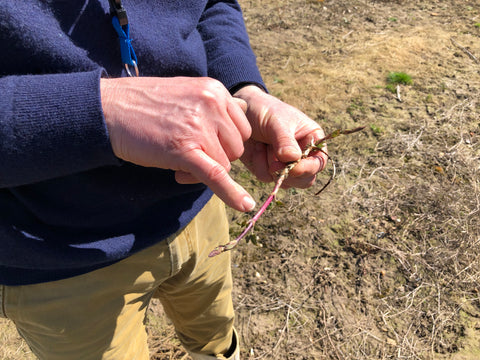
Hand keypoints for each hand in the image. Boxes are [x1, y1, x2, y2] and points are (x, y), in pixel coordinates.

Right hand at [101, 76, 255, 211]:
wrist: (109, 109)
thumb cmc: (145, 104)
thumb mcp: (186, 92)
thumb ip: (211, 107)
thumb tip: (236, 123)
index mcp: (215, 90)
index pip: (241, 127)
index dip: (225, 141)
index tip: (205, 144)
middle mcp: (212, 104)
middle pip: (236, 147)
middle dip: (217, 156)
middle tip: (190, 152)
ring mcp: (199, 127)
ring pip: (225, 164)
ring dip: (206, 168)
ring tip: (178, 158)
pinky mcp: (184, 149)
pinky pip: (216, 175)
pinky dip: (231, 193)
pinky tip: (244, 205)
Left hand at [233, 85, 326, 188]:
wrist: (241, 112)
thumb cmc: (264, 110)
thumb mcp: (276, 122)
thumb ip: (285, 140)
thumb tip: (294, 159)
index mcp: (312, 139)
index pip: (319, 161)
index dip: (309, 168)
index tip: (293, 169)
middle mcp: (302, 155)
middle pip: (306, 179)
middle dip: (290, 175)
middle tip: (273, 166)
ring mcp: (285, 165)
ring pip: (286, 182)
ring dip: (271, 167)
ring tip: (263, 145)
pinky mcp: (268, 170)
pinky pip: (266, 177)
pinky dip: (259, 165)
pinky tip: (256, 149)